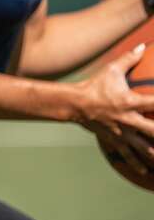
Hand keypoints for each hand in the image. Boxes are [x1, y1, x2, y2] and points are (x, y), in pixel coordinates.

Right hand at [77, 43, 153, 169]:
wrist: (74, 104)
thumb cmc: (94, 85)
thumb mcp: (111, 70)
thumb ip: (129, 59)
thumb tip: (143, 46)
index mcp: (131, 102)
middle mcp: (129, 120)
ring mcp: (122, 133)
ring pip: (144, 148)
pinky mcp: (115, 140)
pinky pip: (128, 155)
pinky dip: (138, 164)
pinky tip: (147, 172)